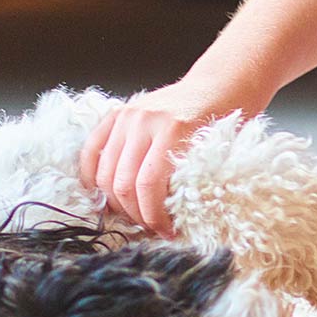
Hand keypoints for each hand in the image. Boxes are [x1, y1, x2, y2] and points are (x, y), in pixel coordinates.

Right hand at [78, 80, 246, 234]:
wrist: (220, 84)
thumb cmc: (225, 119)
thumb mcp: (219, 149)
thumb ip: (194, 179)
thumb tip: (175, 222)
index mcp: (173, 128)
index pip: (149, 185)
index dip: (153, 216)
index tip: (166, 231)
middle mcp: (144, 120)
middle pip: (123, 182)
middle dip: (135, 214)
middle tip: (150, 228)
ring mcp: (126, 115)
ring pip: (105, 172)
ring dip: (116, 202)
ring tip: (134, 215)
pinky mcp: (116, 114)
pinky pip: (91, 151)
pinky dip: (93, 178)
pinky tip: (104, 196)